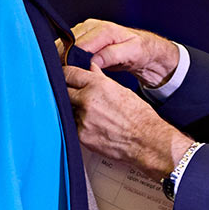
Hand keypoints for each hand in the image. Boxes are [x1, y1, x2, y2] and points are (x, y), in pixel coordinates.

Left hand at [63, 62, 193, 180]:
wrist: (145, 140)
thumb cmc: (138, 116)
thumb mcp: (121, 90)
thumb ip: (101, 79)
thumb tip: (91, 68)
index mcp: (97, 85)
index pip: (69, 73)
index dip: (66, 75)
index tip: (65, 77)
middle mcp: (87, 100)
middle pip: (63, 90)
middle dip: (67, 91)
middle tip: (76, 96)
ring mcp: (83, 119)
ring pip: (67, 109)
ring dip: (73, 110)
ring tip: (92, 115)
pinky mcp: (81, 135)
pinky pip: (72, 126)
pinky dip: (79, 125)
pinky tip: (93, 127)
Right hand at [71, 18, 180, 87]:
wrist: (141, 48)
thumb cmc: (138, 51)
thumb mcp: (131, 53)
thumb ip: (112, 56)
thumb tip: (93, 60)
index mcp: (103, 29)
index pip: (78, 45)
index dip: (71, 60)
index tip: (70, 74)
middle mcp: (91, 26)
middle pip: (67, 43)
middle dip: (64, 60)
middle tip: (66, 77)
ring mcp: (84, 31)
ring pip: (63, 44)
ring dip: (61, 58)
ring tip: (66, 74)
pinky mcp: (81, 37)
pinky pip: (66, 46)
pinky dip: (64, 57)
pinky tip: (68, 68)